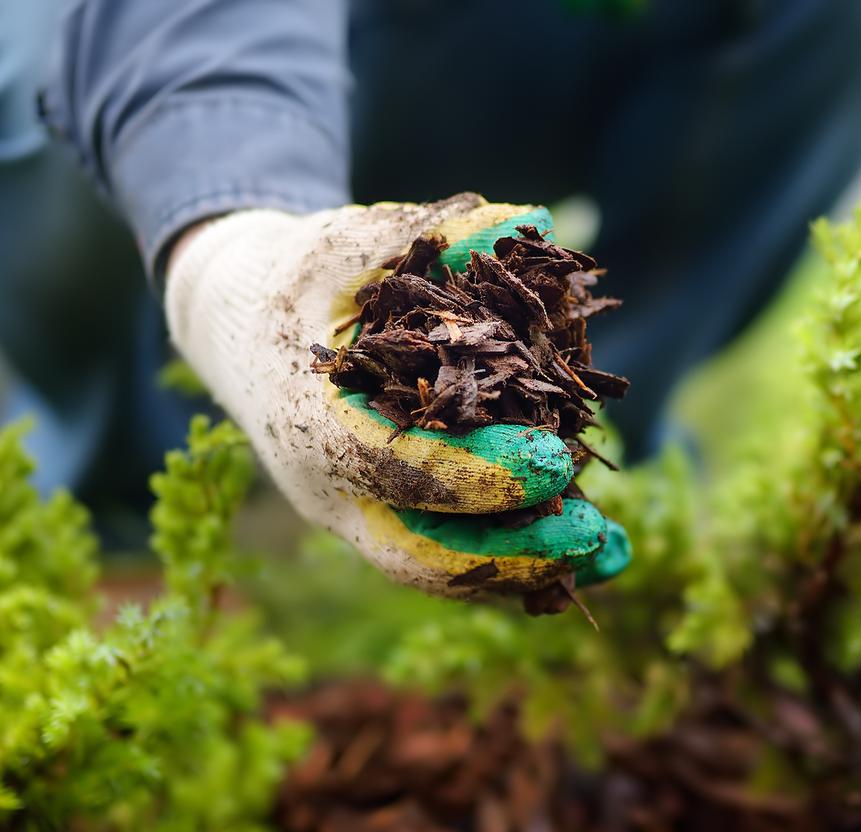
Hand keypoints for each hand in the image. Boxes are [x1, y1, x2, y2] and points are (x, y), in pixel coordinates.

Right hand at [165, 193, 628, 597]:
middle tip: (595, 536)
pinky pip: (448, 555)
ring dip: (526, 569)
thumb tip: (530, 222)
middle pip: (420, 553)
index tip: (556, 462)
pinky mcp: (380, 518)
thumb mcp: (346, 242)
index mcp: (309, 423)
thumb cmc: (295, 279)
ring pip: (439, 568)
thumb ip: (430, 232)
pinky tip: (580, 547)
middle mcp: (327, 489)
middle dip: (511, 554)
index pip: (394, 468)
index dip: (476, 474)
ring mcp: (352, 515)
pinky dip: (514, 559)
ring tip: (612, 553)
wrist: (237, 329)